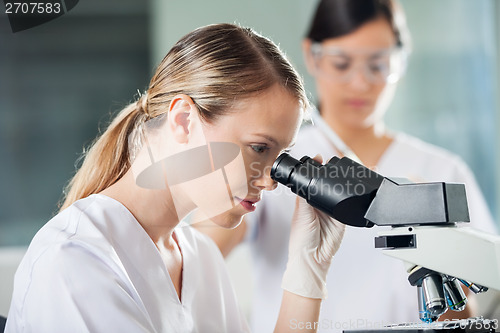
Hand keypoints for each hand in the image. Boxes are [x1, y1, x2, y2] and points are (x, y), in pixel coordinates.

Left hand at [282, 158, 345, 298]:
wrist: (313, 258)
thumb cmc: (301, 239)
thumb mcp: (301, 213)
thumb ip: (304, 196)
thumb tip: (305, 179)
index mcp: (305, 202)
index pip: (311, 181)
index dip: (315, 170)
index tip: (318, 157)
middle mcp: (318, 205)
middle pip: (326, 184)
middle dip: (329, 174)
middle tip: (333, 161)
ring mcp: (331, 211)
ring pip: (338, 193)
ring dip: (341, 184)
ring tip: (344, 171)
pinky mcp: (343, 219)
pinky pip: (348, 205)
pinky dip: (351, 198)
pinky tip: (353, 189)